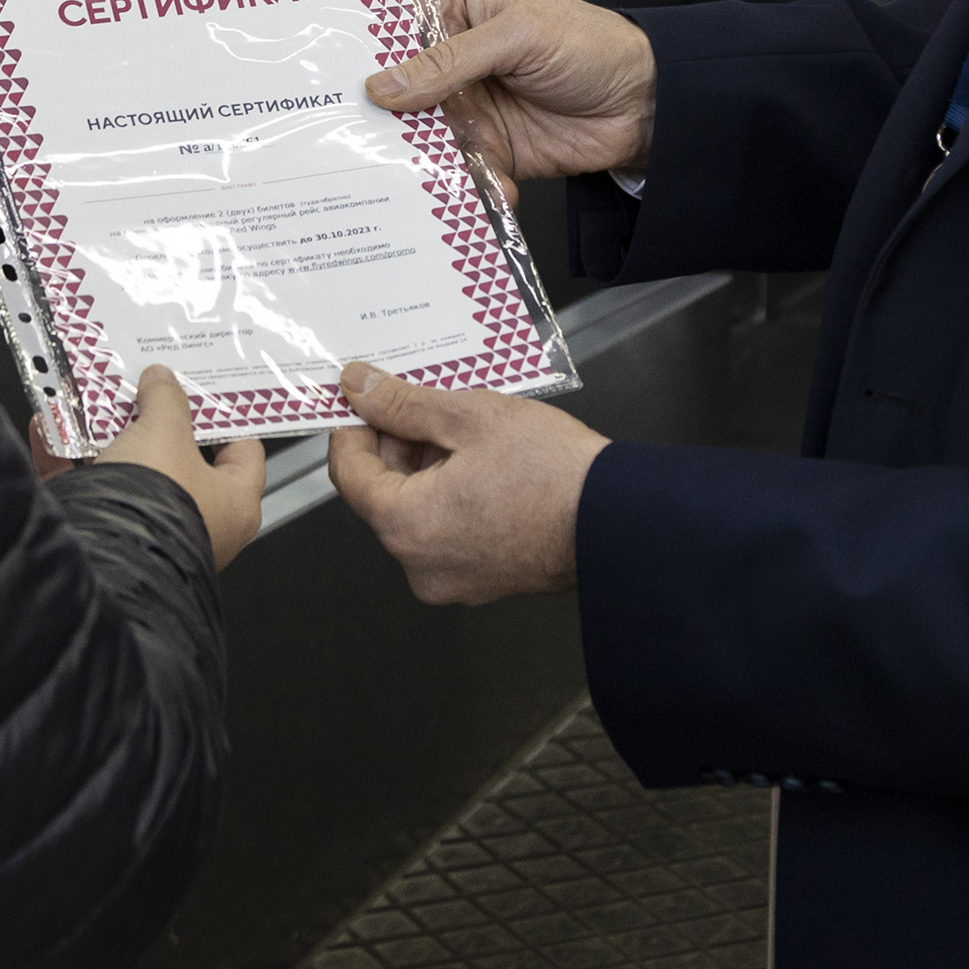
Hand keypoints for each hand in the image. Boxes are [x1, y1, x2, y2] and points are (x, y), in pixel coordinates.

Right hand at [85, 365, 265, 569]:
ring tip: (92, 401)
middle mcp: (197, 524)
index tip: (203, 391)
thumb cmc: (156, 506)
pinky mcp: (104, 532)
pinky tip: (51, 428)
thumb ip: (166, 400)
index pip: (243, 451)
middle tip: (142, 390)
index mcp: (234, 505)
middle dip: (153, 421)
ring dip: (104, 435)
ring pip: (127, 470)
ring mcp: (149, 530)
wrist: (99, 555)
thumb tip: (162, 382)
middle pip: (177, 457)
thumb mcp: (166, 431)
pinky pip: (86, 487)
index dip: (224, 416)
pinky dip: (66, 457)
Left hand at [327, 361, 607, 604]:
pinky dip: (452, 496)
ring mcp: (452, 579)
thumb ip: (403, 403)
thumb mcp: (469, 416)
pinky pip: (447, 532)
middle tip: (425, 400)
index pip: (349, 473)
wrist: (619, 521)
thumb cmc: (552, 471)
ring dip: (428, 468)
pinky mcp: (482, 581)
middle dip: (398, 444)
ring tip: (464, 427)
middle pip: (383, 493)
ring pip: (416, 512)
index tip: (366, 397)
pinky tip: (483, 462)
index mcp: (406, 527)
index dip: (354, 427)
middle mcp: (420, 565)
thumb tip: (357, 388)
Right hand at [367, 0, 656, 182]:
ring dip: (423, 158)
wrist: (648, 104)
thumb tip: (385, 84)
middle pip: (399, 89)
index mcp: (457, 9)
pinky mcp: (490, 148)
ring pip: (423, 135)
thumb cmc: (591, 45)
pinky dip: (467, 185)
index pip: (394, 24)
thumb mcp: (518, 36)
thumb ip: (451, 60)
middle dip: (382, 116)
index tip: (327, 77)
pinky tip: (483, 191)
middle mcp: (455, 59)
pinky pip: (461, 170)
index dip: (362, 48)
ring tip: (420, 174)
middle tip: (353, 140)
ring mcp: (470, 106)